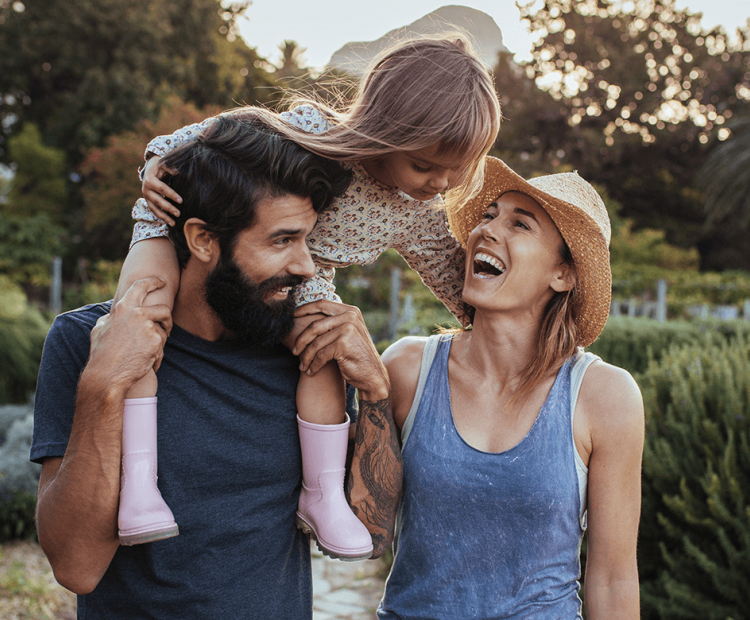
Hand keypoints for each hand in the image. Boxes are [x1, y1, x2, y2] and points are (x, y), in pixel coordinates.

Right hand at [87, 278, 172, 395]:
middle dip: (166, 319)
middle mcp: (137, 314)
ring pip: (163, 330)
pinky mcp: (156, 342)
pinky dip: (156, 355)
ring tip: (148, 351)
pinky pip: (162, 346)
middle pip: (164, 309)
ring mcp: (148, 328)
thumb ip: (111, 317)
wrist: (107, 374)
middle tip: (165, 326)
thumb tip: (114, 312)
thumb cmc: (101, 353)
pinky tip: (146, 362)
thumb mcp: (100, 328)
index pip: (141, 286)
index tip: (162, 282)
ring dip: (160, 340)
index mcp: (123, 308)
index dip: (154, 281)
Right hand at [142, 156, 181, 225]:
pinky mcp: (148, 202)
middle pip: (158, 201)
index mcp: (150, 180)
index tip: (181, 200)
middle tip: (178, 214)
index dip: (171, 194)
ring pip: (155, 209)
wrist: (150, 169)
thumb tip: (177, 172)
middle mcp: (146, 190)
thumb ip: (170, 168)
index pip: (162, 189)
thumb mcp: (163, 164)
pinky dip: (161, 217)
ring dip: (164, 217)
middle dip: (168, 208)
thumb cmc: (159, 167)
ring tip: (173, 223)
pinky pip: (154, 211)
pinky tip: (169, 222)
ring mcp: (146, 197)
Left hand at [292, 300, 388, 401]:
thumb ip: (333, 322)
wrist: (373, 376)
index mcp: (351, 311)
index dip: (304, 309)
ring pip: (316, 342)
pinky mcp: (343, 344)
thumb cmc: (356, 355)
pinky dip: (314, 365)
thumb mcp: (348, 333)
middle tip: (294, 351)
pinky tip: (311, 371)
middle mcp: (350, 317)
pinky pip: (320, 355)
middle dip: (301, 340)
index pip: (321, 304)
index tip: (292, 316)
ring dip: (306, 356)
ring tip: (302, 365)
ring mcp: (347, 329)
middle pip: (315, 325)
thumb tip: (306, 313)